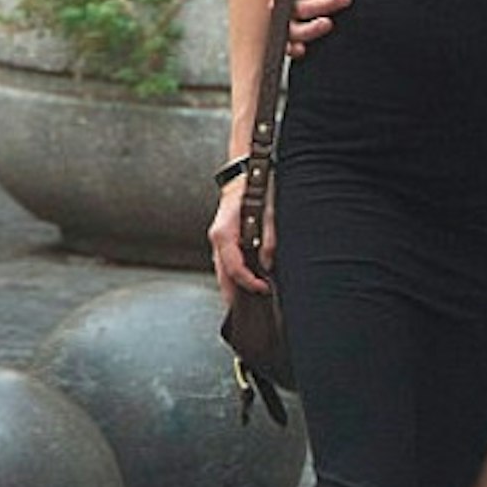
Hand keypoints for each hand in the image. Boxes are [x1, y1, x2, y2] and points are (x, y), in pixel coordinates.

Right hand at [210, 173, 275, 294]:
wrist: (245, 174)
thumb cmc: (256, 189)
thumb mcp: (269, 213)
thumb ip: (268, 241)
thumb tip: (267, 265)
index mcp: (224, 234)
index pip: (234, 269)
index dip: (249, 283)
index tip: (265, 289)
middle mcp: (217, 239)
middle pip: (223, 275)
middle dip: (234, 295)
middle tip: (248, 312)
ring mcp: (218, 239)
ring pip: (222, 270)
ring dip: (233, 286)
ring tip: (246, 303)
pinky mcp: (223, 239)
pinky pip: (225, 262)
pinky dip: (233, 274)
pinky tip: (243, 283)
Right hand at [284, 0, 347, 58]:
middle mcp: (278, 0)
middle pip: (296, 7)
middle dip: (323, 4)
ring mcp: (284, 19)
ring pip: (291, 28)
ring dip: (310, 29)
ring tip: (328, 23)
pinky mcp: (291, 33)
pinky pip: (286, 44)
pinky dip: (291, 48)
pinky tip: (301, 50)